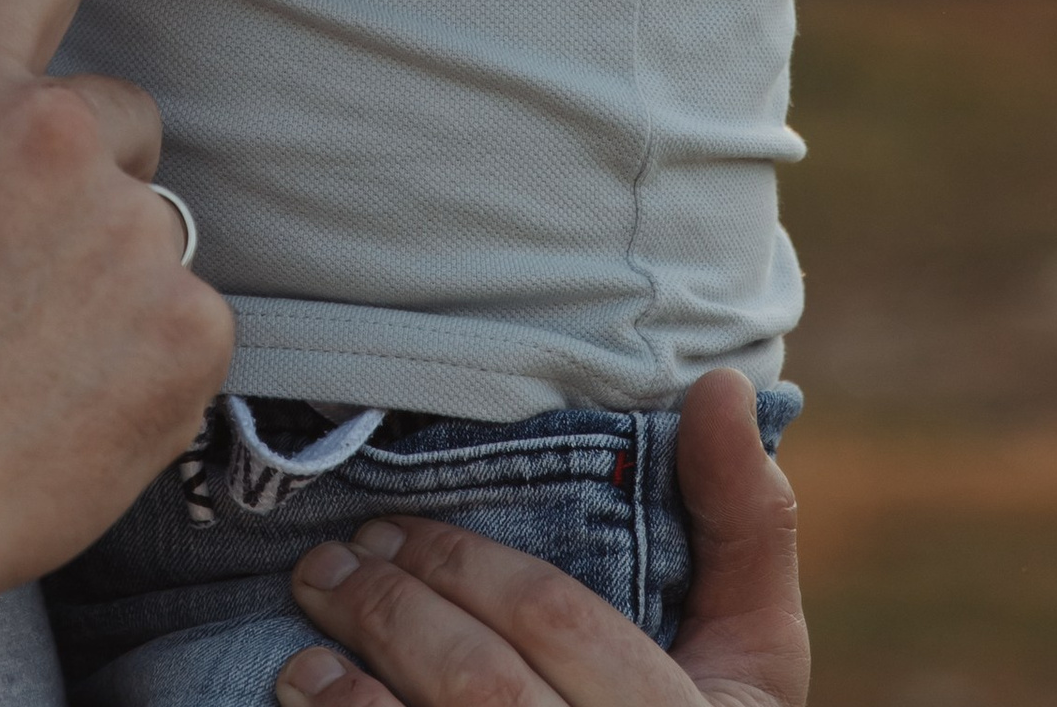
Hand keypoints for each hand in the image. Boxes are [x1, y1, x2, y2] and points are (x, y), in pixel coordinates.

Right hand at [0, 0, 234, 654]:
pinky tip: (67, 411)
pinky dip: (147, 369)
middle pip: (123, 125)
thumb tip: (6, 100)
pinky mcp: (187, 326)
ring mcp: (130, 227)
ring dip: (112, 287)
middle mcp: (58, 130)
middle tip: (3, 289)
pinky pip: (189, 325)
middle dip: (86, 191)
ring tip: (20, 367)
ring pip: (152, 234)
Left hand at [273, 370, 806, 706]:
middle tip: (327, 564)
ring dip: (354, 696)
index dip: (465, 566)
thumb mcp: (753, 656)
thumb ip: (744, 526)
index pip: (557, 624)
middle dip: (393, 613)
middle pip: (483, 688)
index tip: (390, 526)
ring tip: (302, 652)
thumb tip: (721, 382)